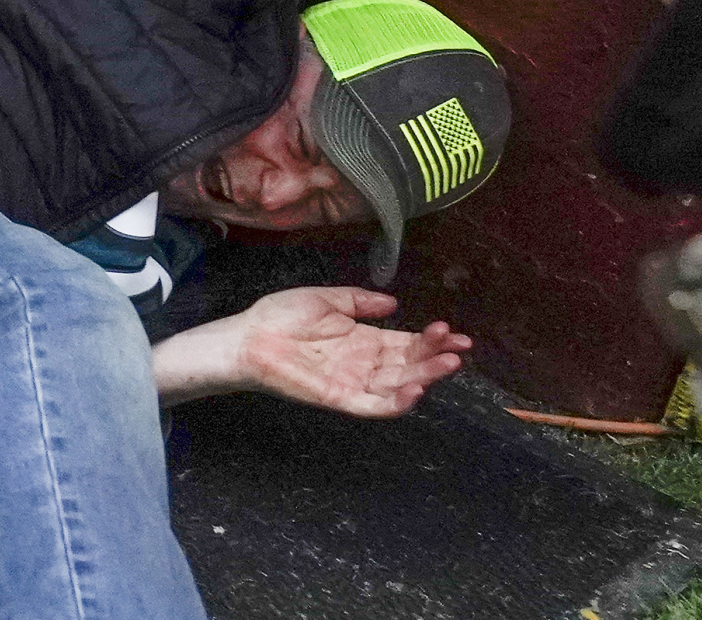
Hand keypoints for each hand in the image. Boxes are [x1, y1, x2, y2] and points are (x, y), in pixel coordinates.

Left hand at [162, 287, 466, 415]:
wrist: (248, 336)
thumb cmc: (280, 316)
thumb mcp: (325, 299)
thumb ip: (359, 301)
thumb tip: (393, 303)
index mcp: (364, 340)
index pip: (407, 343)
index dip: (431, 339)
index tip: (455, 332)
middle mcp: (365, 364)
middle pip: (410, 364)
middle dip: (436, 356)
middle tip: (458, 345)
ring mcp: (355, 382)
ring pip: (400, 385)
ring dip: (426, 376)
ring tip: (448, 363)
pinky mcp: (341, 398)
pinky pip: (375, 406)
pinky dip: (397, 402)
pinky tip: (416, 388)